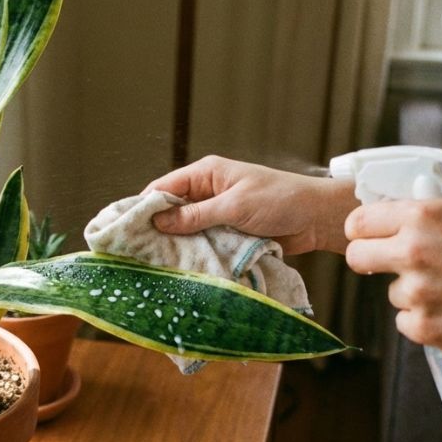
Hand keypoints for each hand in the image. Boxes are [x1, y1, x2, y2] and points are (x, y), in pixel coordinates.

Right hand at [144, 155, 345, 254]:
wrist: (316, 218)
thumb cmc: (280, 200)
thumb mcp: (234, 206)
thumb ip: (196, 215)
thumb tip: (159, 222)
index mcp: (207, 174)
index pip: (164, 187)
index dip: (144, 206)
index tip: (125, 227)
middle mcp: (208, 192)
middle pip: (171, 210)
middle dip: (156, 229)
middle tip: (135, 252)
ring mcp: (217, 214)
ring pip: (186, 230)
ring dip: (175, 245)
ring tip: (153, 264)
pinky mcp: (228, 232)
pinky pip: (203, 242)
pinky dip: (194, 253)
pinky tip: (181, 267)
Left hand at [343, 198, 441, 359]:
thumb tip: (413, 203)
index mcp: (424, 216)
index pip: (358, 221)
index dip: (363, 230)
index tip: (369, 236)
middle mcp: (413, 251)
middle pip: (357, 256)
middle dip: (370, 259)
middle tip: (391, 264)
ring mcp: (416, 293)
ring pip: (392, 291)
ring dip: (413, 292)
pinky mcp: (423, 327)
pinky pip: (406, 321)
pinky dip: (425, 319)